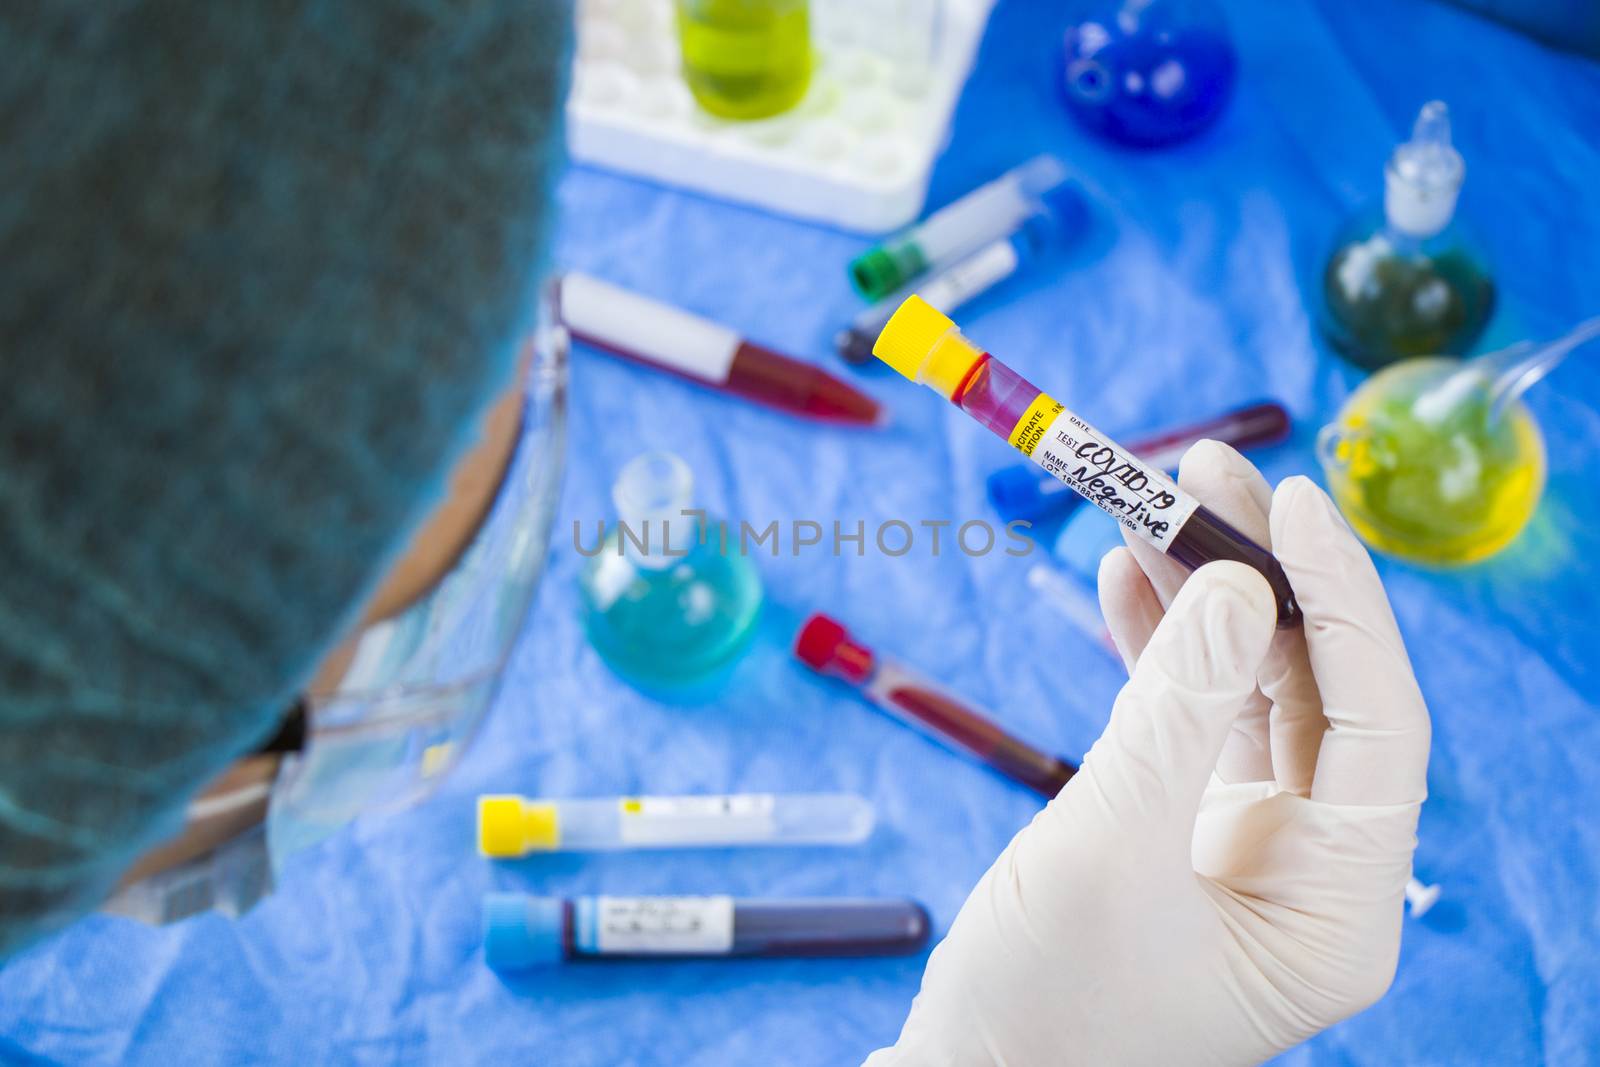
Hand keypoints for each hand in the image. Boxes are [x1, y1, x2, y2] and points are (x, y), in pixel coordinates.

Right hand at [868, 443, 1429, 1065]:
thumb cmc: (1042, 1005)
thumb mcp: (1108, 850)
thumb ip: (1174, 711)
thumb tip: (1233, 581)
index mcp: (1335, 908)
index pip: (1375, 723)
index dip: (1340, 601)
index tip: (1290, 503)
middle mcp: (1310, 871)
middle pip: (1310, 688)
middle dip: (1257, 574)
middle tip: (1203, 470)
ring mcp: (1245, 846)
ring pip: (1245, 689)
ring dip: (1199, 595)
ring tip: (1145, 502)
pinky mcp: (1181, 828)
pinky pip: (1188, 717)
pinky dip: (1156, 646)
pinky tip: (1119, 578)